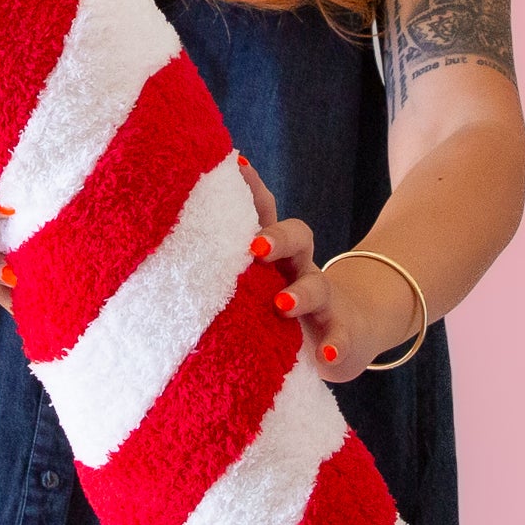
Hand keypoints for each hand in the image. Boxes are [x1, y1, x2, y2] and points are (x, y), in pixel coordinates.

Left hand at [234, 155, 419, 383]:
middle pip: (296, 239)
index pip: (264, 214)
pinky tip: (326, 355)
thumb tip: (174, 233)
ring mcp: (323, 302)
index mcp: (275, 254)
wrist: (350, 331)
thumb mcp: (255, 284)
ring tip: (281, 305)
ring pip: (315, 287)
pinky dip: (336, 345)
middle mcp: (299, 269)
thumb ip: (228, 261)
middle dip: (278, 238)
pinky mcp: (340, 335)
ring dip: (300, 294)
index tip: (236, 168)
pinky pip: (340, 340)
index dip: (253, 191)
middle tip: (255, 247)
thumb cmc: (287, 306)